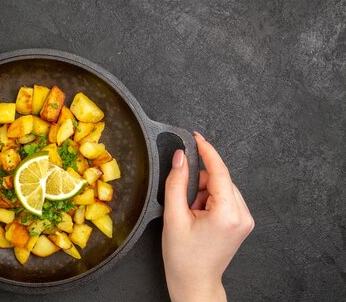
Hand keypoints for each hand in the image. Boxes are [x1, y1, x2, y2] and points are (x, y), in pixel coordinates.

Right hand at [162, 132, 253, 301]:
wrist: (194, 282)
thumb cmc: (183, 257)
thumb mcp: (173, 216)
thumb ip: (176, 182)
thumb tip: (180, 157)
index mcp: (227, 213)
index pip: (219, 171)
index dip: (207, 151)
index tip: (196, 137)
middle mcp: (242, 215)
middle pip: (219, 178)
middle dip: (198, 184)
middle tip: (184, 204)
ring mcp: (245, 219)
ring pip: (221, 187)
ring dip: (203, 193)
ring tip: (192, 215)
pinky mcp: (242, 222)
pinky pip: (225, 198)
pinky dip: (210, 200)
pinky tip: (200, 217)